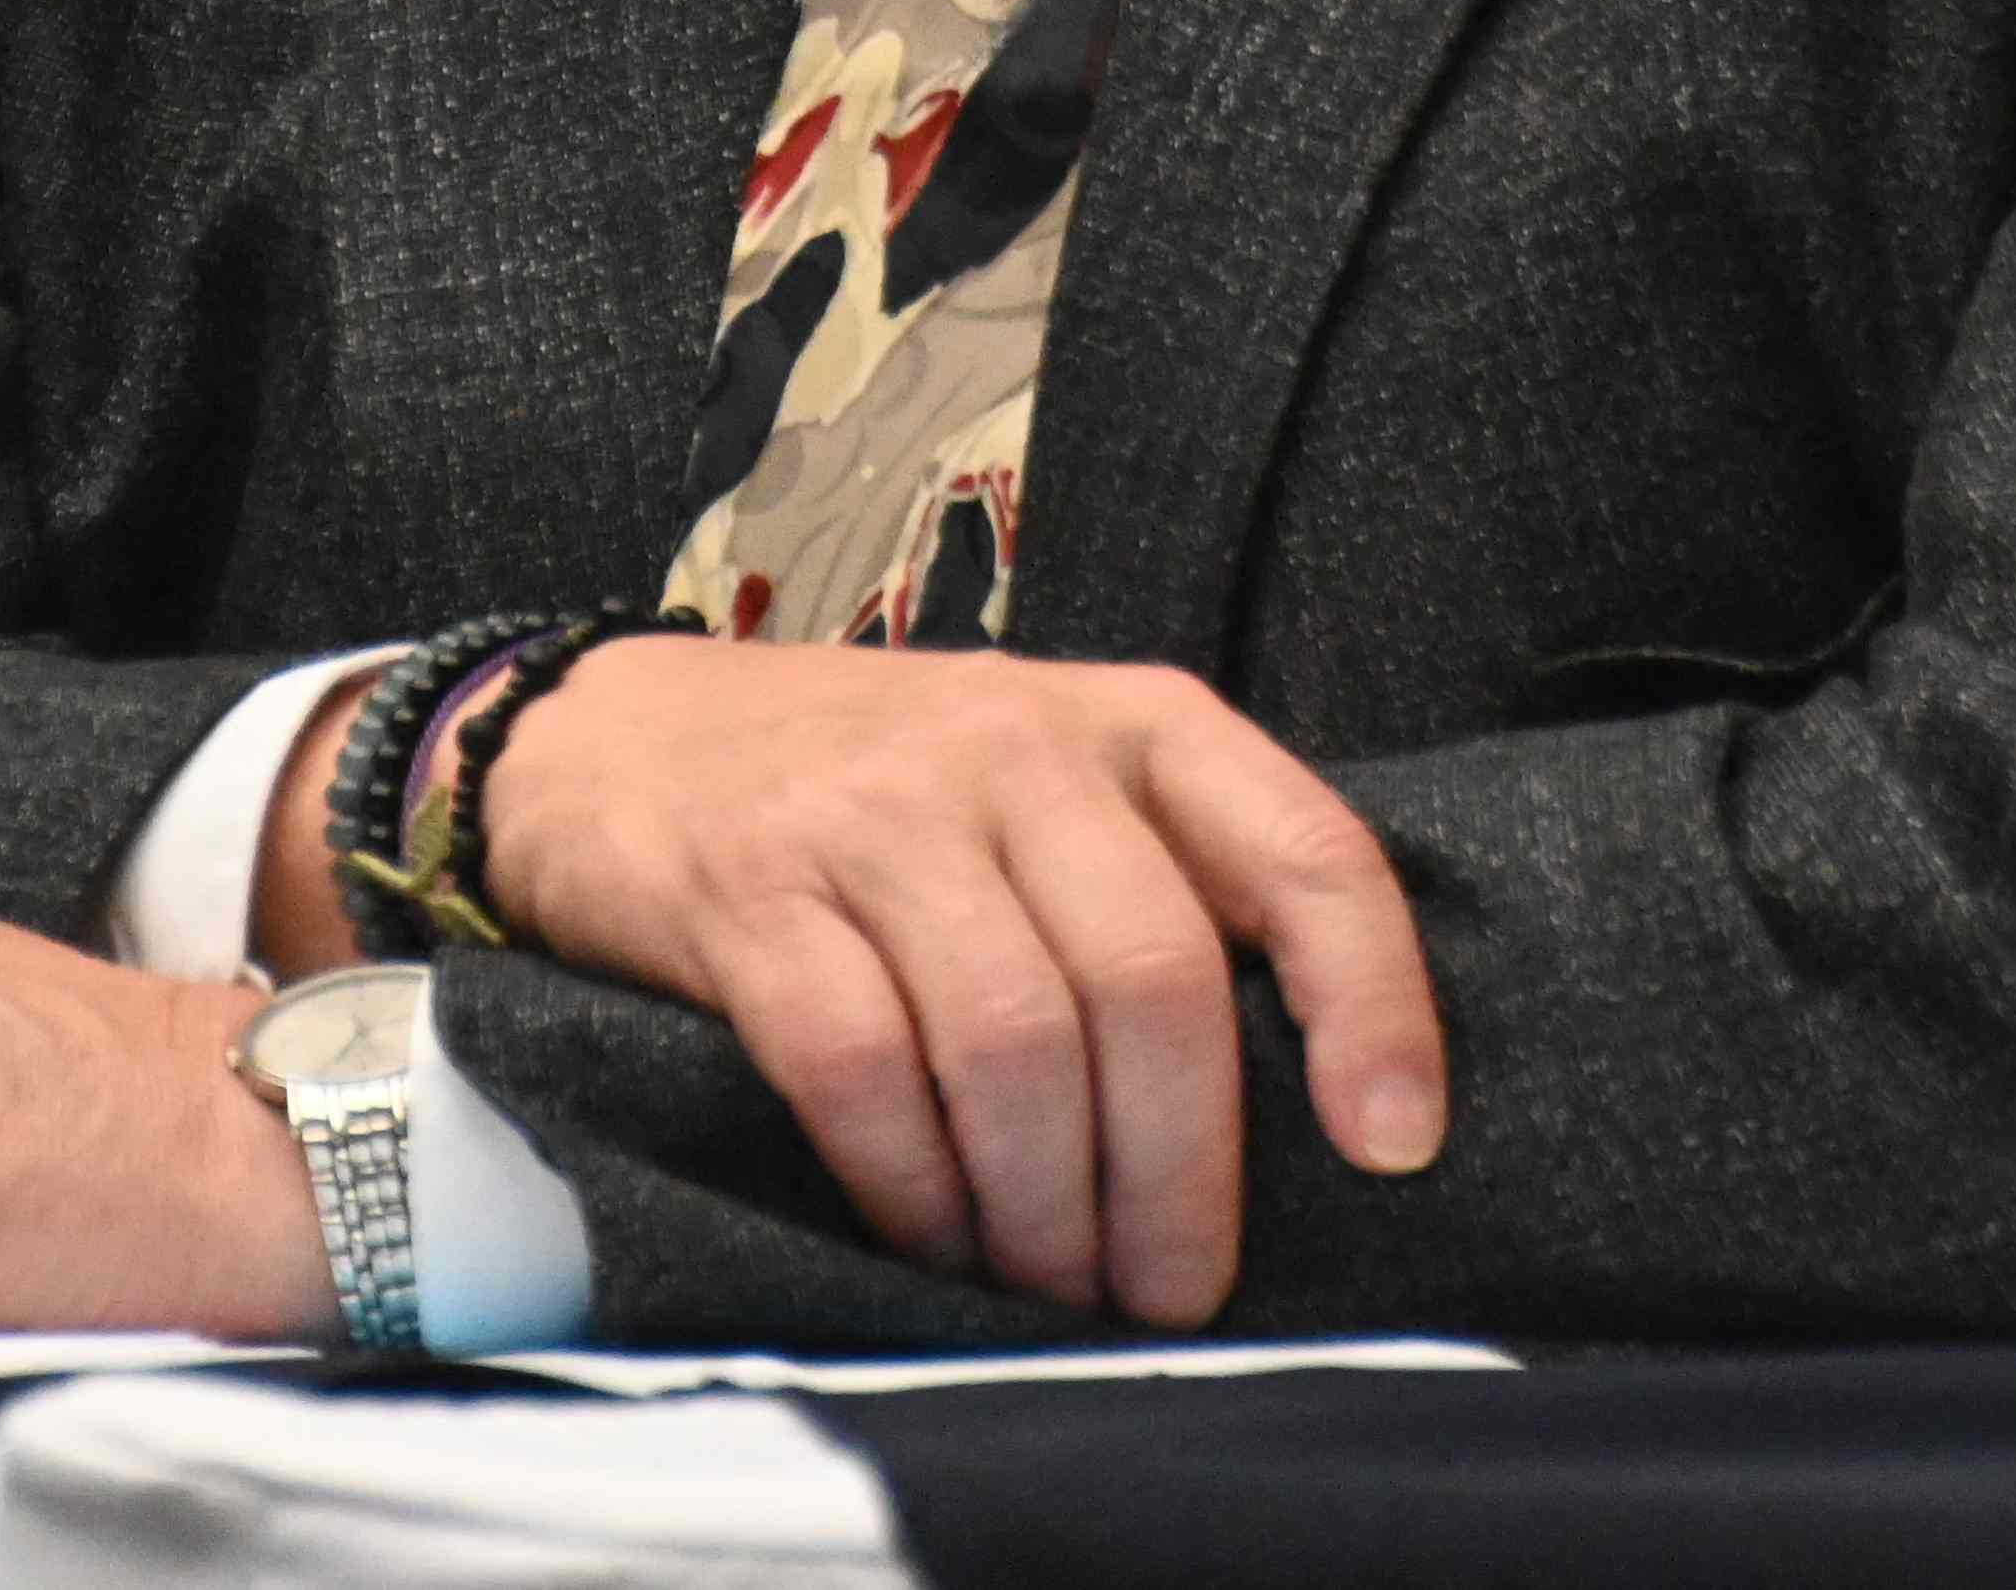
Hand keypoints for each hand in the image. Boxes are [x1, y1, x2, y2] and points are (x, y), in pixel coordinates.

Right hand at [476, 635, 1444, 1328]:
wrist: (620, 739)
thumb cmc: (881, 792)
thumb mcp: (1053, 784)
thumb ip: (1171, 887)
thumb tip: (1315, 1104)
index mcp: (1134, 723)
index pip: (1307, 853)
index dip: (1375, 1006)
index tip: (1394, 1148)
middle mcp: (1017, 747)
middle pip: (1155, 982)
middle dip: (1179, 1174)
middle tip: (1168, 1291)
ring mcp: (876, 813)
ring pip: (1016, 1040)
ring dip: (1048, 1206)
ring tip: (1054, 1284)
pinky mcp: (752, 892)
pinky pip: (861, 1069)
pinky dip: (914, 1188)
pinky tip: (935, 1240)